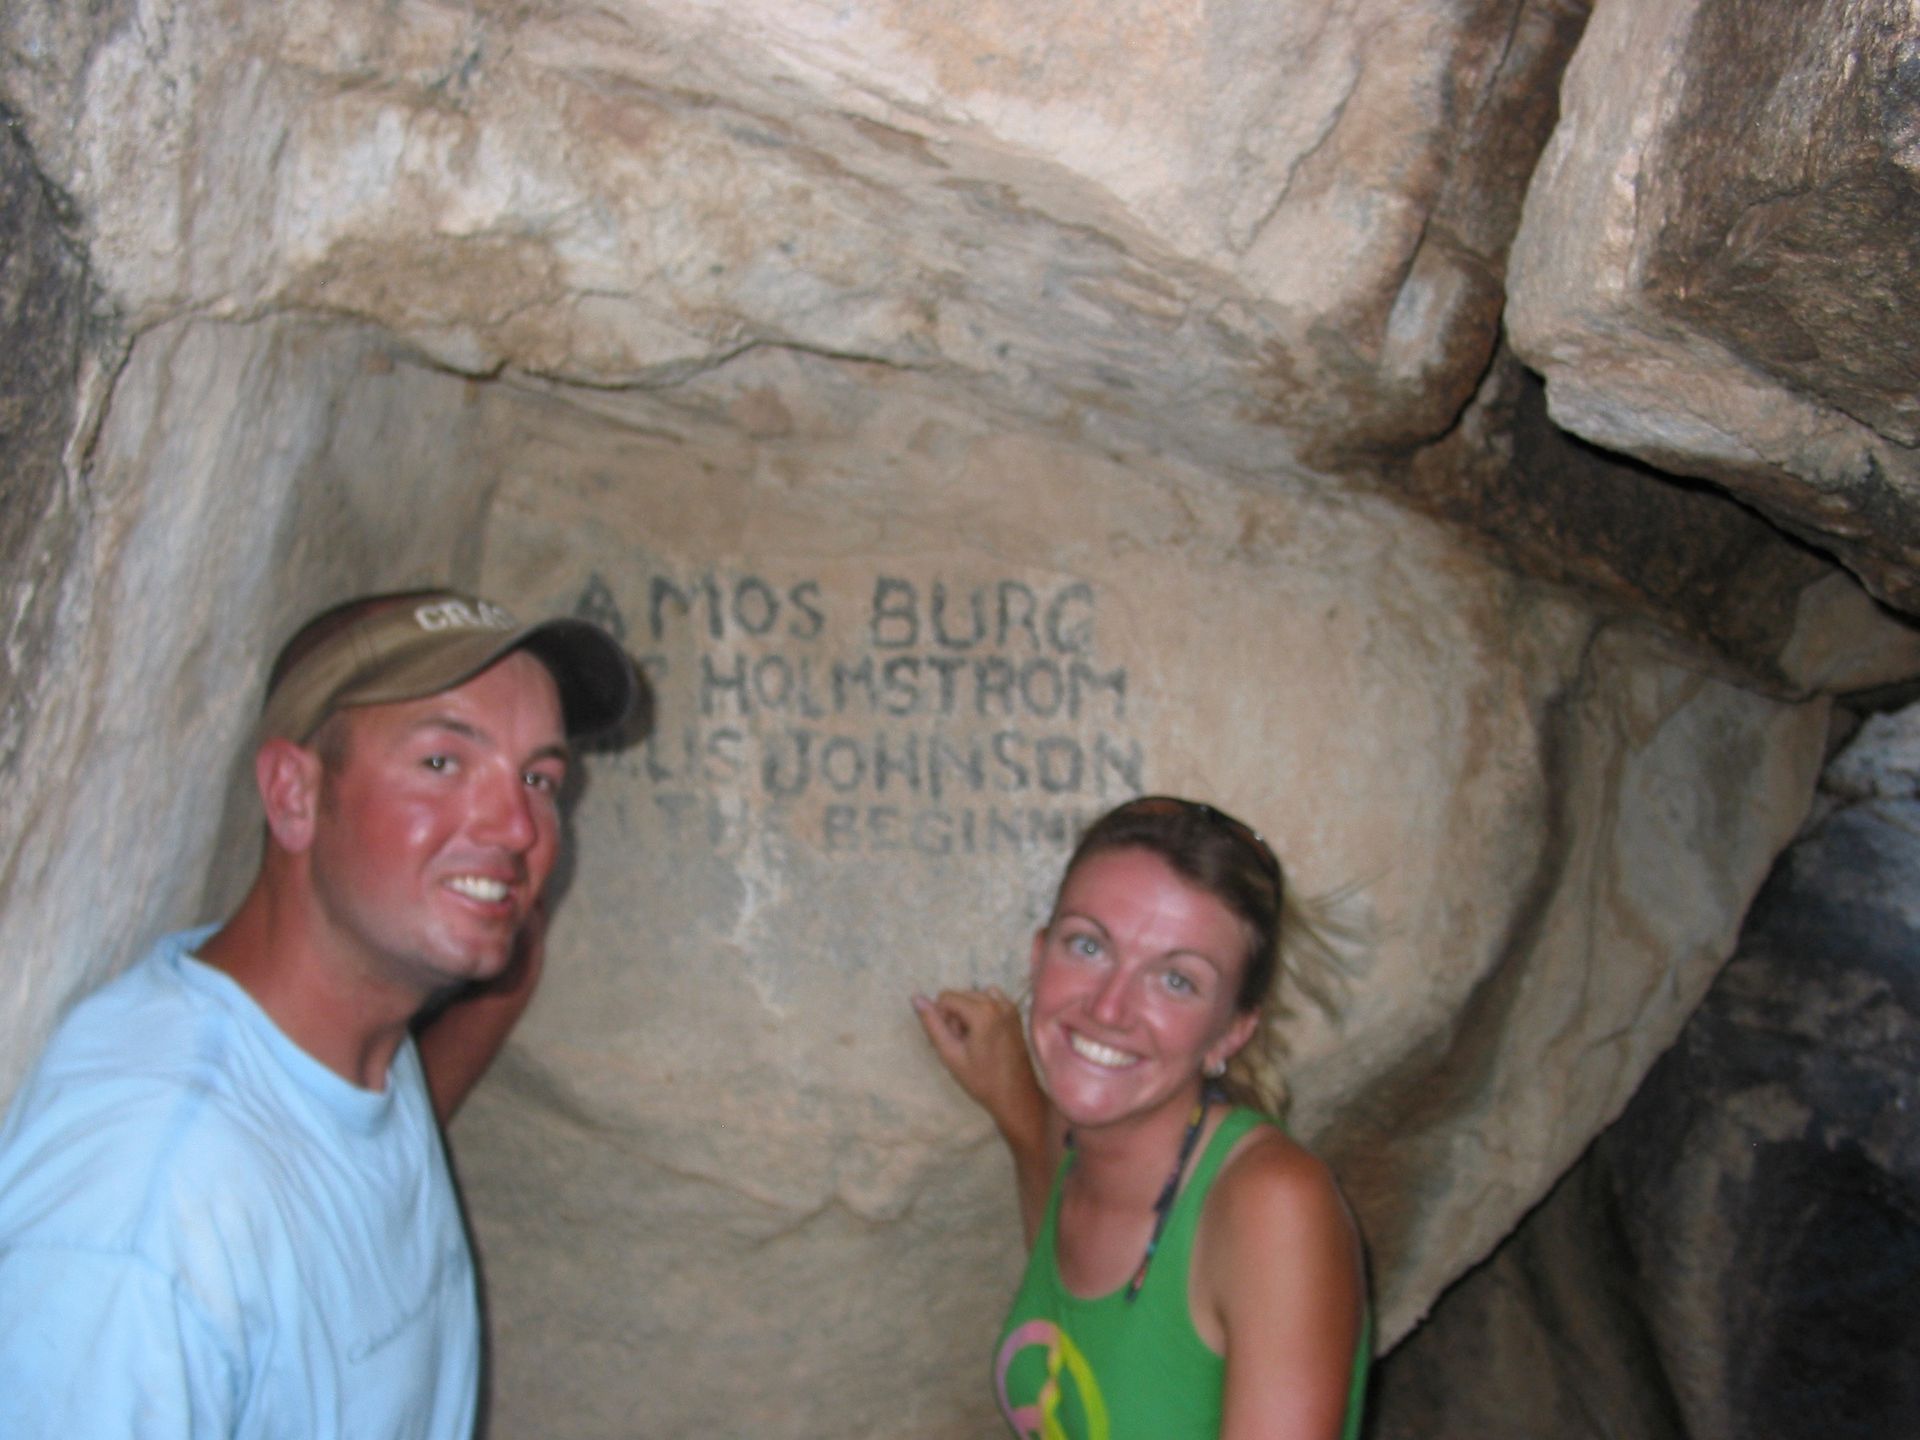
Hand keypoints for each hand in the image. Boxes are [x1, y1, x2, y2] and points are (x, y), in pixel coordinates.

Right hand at [913, 985, 1056, 1242]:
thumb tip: (916, 998)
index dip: (942, 1024)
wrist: (1026, 1109)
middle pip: (959, 997)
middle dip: (955, 1021)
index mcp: (986, 1012)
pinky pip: (989, 1007)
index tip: (957, 1051)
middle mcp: (1003, 1004)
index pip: (945, 998)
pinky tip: (993, 1050)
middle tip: (971, 1058)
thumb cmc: (989, 1091)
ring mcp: (1014, 1010)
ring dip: (969, 1023)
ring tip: (983, 1056)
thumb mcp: (953, 1061)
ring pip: (973, 1002)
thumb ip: (933, 1026)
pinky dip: (984, 1022)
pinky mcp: (1019, 1018)